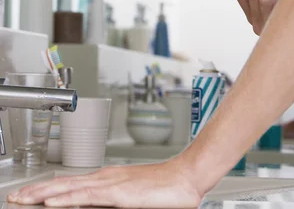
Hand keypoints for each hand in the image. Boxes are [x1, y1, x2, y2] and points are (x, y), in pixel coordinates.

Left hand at [8, 160, 201, 207]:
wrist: (186, 177)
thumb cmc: (164, 189)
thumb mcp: (132, 198)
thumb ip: (112, 202)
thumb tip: (94, 206)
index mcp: (107, 180)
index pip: (70, 185)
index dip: (46, 189)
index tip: (27, 196)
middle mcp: (104, 179)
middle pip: (63, 185)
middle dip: (36, 192)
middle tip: (14, 198)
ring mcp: (110, 185)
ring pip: (68, 189)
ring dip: (42, 194)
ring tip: (22, 199)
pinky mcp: (118, 194)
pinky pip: (86, 197)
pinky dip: (65, 198)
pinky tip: (50, 201)